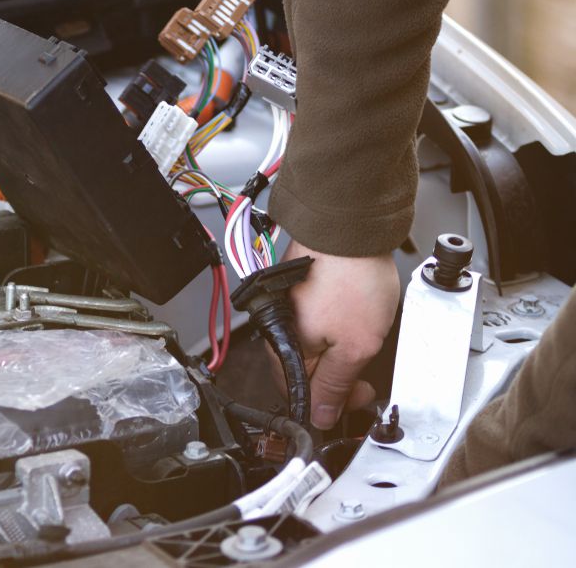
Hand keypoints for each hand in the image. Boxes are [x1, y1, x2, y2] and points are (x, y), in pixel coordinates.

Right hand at [270, 239, 399, 428]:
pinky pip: (314, 324)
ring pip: (312, 348)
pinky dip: (334, 328)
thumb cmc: (350, 278)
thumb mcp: (356, 345)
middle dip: (337, 379)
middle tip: (364, 371)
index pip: (302, 397)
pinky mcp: (298, 292)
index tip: (357, 398)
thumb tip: (322, 416)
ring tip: (363, 336)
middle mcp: (279, 332)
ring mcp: (288, 309)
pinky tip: (353, 317)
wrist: (348, 227)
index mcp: (286, 351)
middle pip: (306, 373)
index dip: (332, 406)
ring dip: (338, 352)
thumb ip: (337, 384)